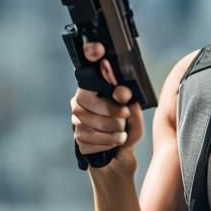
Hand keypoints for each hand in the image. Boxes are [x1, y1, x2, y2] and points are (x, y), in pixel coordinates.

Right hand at [70, 42, 144, 167]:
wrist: (120, 161)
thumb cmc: (126, 133)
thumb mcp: (134, 115)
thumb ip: (129, 102)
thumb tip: (122, 93)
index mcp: (96, 92)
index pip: (90, 70)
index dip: (90, 57)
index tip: (97, 48)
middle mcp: (81, 103)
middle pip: (87, 100)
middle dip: (110, 112)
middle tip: (123, 117)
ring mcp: (77, 121)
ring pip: (91, 122)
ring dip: (113, 131)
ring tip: (121, 134)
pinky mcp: (77, 140)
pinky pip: (90, 139)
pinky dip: (107, 144)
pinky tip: (113, 145)